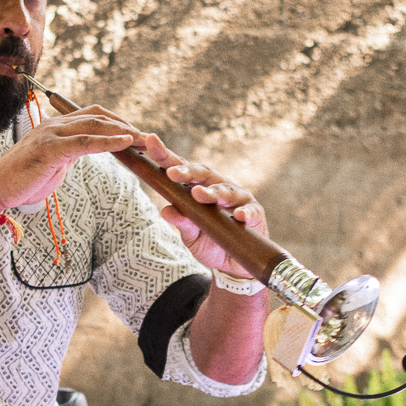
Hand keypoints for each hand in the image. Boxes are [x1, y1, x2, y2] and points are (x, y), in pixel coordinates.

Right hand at [0, 105, 137, 207]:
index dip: (117, 121)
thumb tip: (84, 151)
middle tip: (148, 137)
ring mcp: (51, 134)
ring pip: (94, 125)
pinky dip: (108, 141)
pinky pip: (85, 142)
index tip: (136, 134)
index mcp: (55, 126)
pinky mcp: (50, 149)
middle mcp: (54, 125)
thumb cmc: (22, 180)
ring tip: (144, 140)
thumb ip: (68, 152)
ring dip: (123, 132)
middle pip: (98, 116)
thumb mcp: (52, 163)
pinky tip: (125, 144)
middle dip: (125, 125)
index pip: (92, 115)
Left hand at [144, 134, 268, 277]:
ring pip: (225, 190)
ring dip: (212, 192)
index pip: (182, 169)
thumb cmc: (211, 243)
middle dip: (187, 171)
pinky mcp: (254, 214)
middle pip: (204, 173)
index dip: (167, 156)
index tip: (150, 142)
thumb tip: (166, 210)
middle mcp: (219, 187)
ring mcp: (238, 199)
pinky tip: (239, 216)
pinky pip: (250, 212)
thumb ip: (182, 222)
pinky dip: (245, 213)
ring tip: (199, 194)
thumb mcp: (191, 236)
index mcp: (200, 188)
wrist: (234, 263)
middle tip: (172, 173)